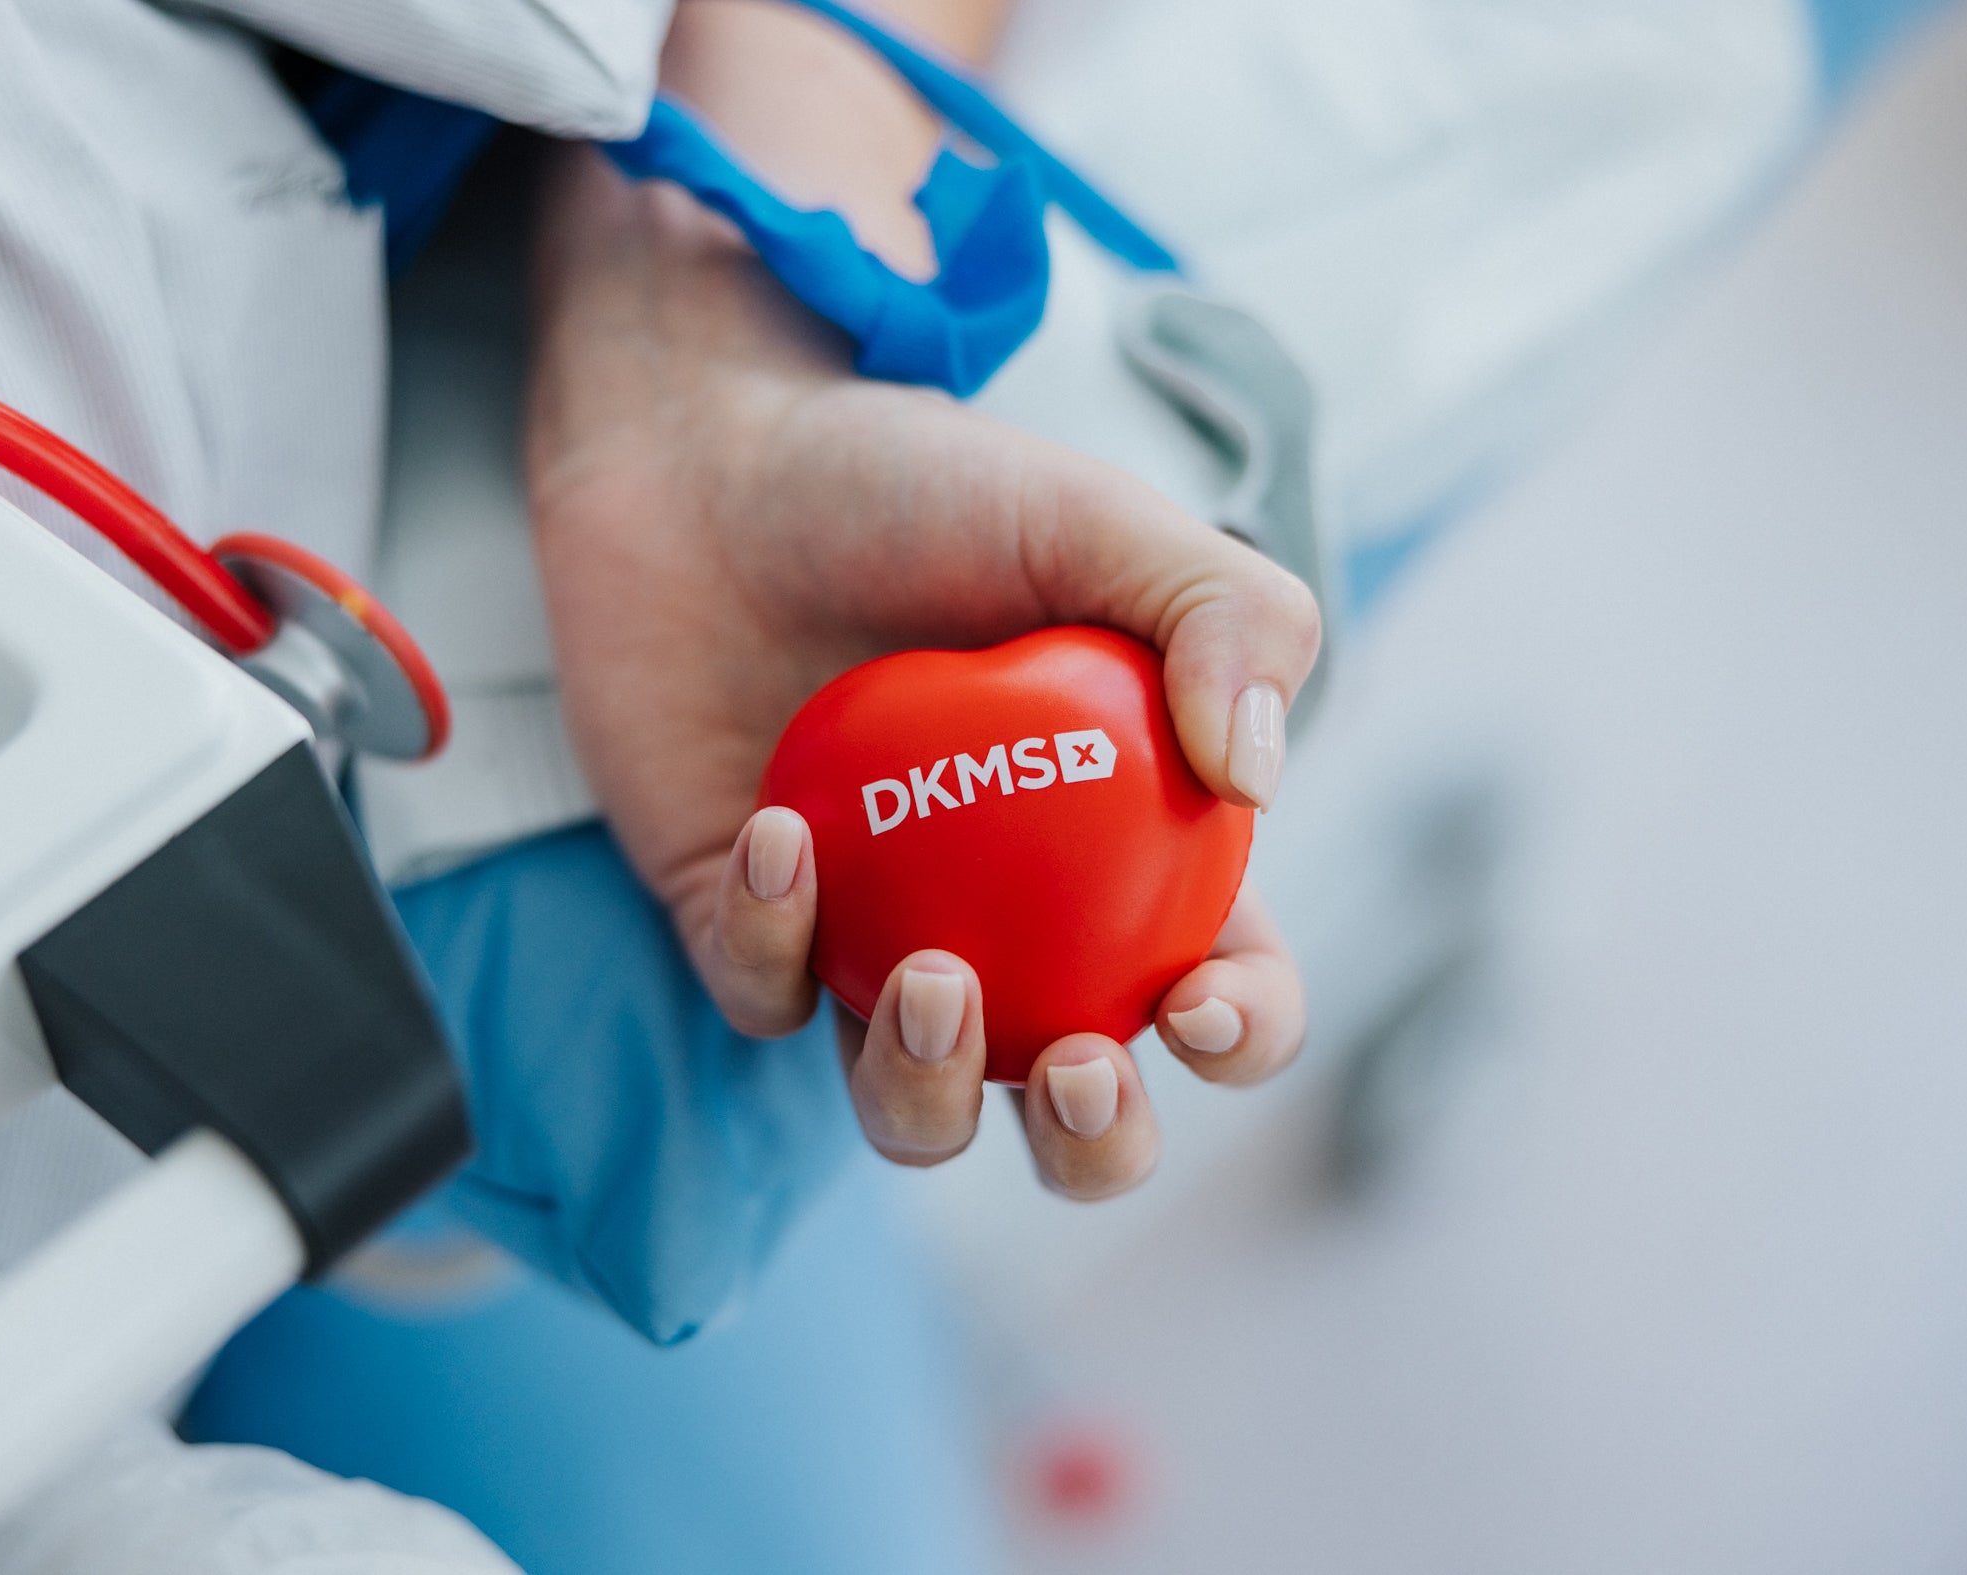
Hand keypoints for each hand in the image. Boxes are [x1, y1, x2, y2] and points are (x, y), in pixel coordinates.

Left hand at [525, 141, 1317, 1196]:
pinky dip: (776, 945)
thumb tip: (1259, 781)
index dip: (1243, 1031)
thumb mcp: (1091, 516)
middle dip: (1100, 1145)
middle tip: (1077, 1065)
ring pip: (922, 1112)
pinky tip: (784, 839)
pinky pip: (765, 1001)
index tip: (1198, 1001)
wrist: (707, 454)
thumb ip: (1221, 609)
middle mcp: (1012, 922)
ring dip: (935, 1091)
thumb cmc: (913, 482)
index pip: (1226, 986)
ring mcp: (873, 936)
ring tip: (933, 978)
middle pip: (1082, 1116)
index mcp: (1128, 849)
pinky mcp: (743, 927)